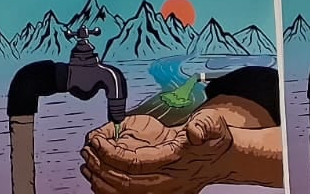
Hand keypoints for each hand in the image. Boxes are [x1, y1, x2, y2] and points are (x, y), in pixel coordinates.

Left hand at [80, 111, 239, 193]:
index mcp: (175, 159)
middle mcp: (169, 180)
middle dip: (102, 169)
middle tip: (85, 154)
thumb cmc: (214, 138)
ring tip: (87, 168)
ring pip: (129, 193)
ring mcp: (166, 188)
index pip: (136, 163)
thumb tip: (194, 132)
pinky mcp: (162, 190)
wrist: (224, 157)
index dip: (112, 153)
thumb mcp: (212, 123)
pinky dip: (114, 190)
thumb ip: (204, 125)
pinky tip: (100, 181)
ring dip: (105, 182)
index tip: (95, 141)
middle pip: (128, 182)